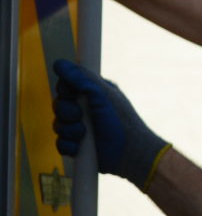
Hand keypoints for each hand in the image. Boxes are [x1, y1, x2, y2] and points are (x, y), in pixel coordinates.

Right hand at [52, 59, 169, 190]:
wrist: (130, 153)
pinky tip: (80, 147)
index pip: (66, 85)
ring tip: (85, 134)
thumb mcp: (102, 95)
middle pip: (59, 105)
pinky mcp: (78, 145)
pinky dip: (68, 146)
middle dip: (66, 113)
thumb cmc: (121, 121)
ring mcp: (81, 127)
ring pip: (58, 125)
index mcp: (93, 92)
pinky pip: (60, 143)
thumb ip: (81, 79)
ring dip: (69, 130)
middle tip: (80, 117)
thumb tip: (59, 63)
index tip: (73, 95)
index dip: (65, 91)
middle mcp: (86, 108)